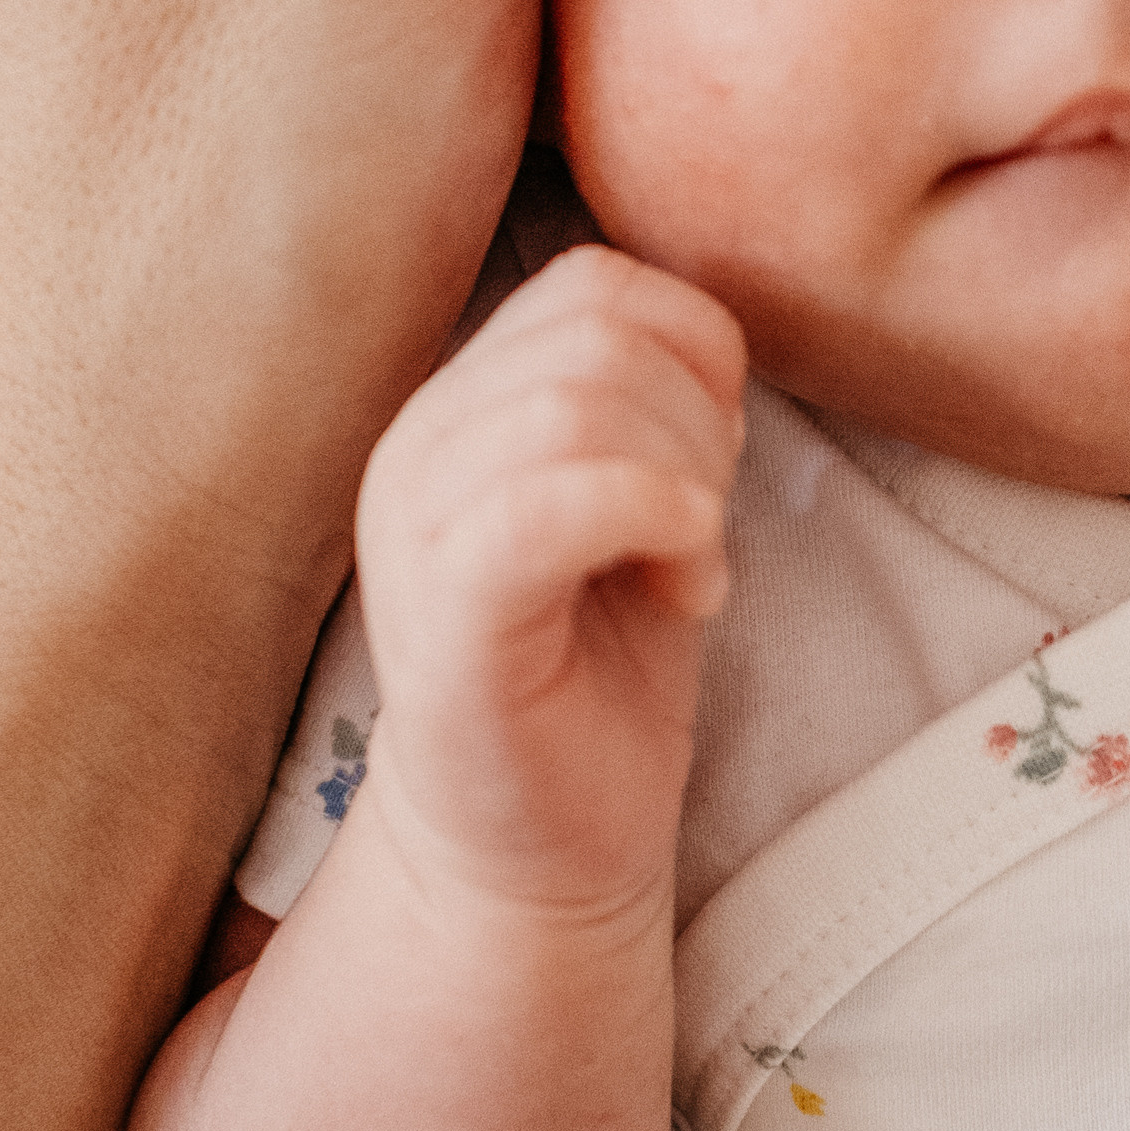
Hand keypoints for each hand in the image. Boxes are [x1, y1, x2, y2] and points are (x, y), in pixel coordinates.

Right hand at [354, 247, 742, 909]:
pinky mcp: (445, 622)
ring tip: (689, 569)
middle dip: (699, 422)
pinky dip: (654, 519)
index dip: (694, 352)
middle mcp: (416, 448)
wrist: (539, 847)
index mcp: (459, 406)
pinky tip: (687, 591)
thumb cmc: (598, 669)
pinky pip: (546, 505)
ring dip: (686, 480)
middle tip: (704, 530)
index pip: (594, 283)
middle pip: (598, 334)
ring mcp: (417, 534)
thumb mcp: (635, 497)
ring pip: (578, 402)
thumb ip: (647, 397)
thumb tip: (705, 333)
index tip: (712, 459)